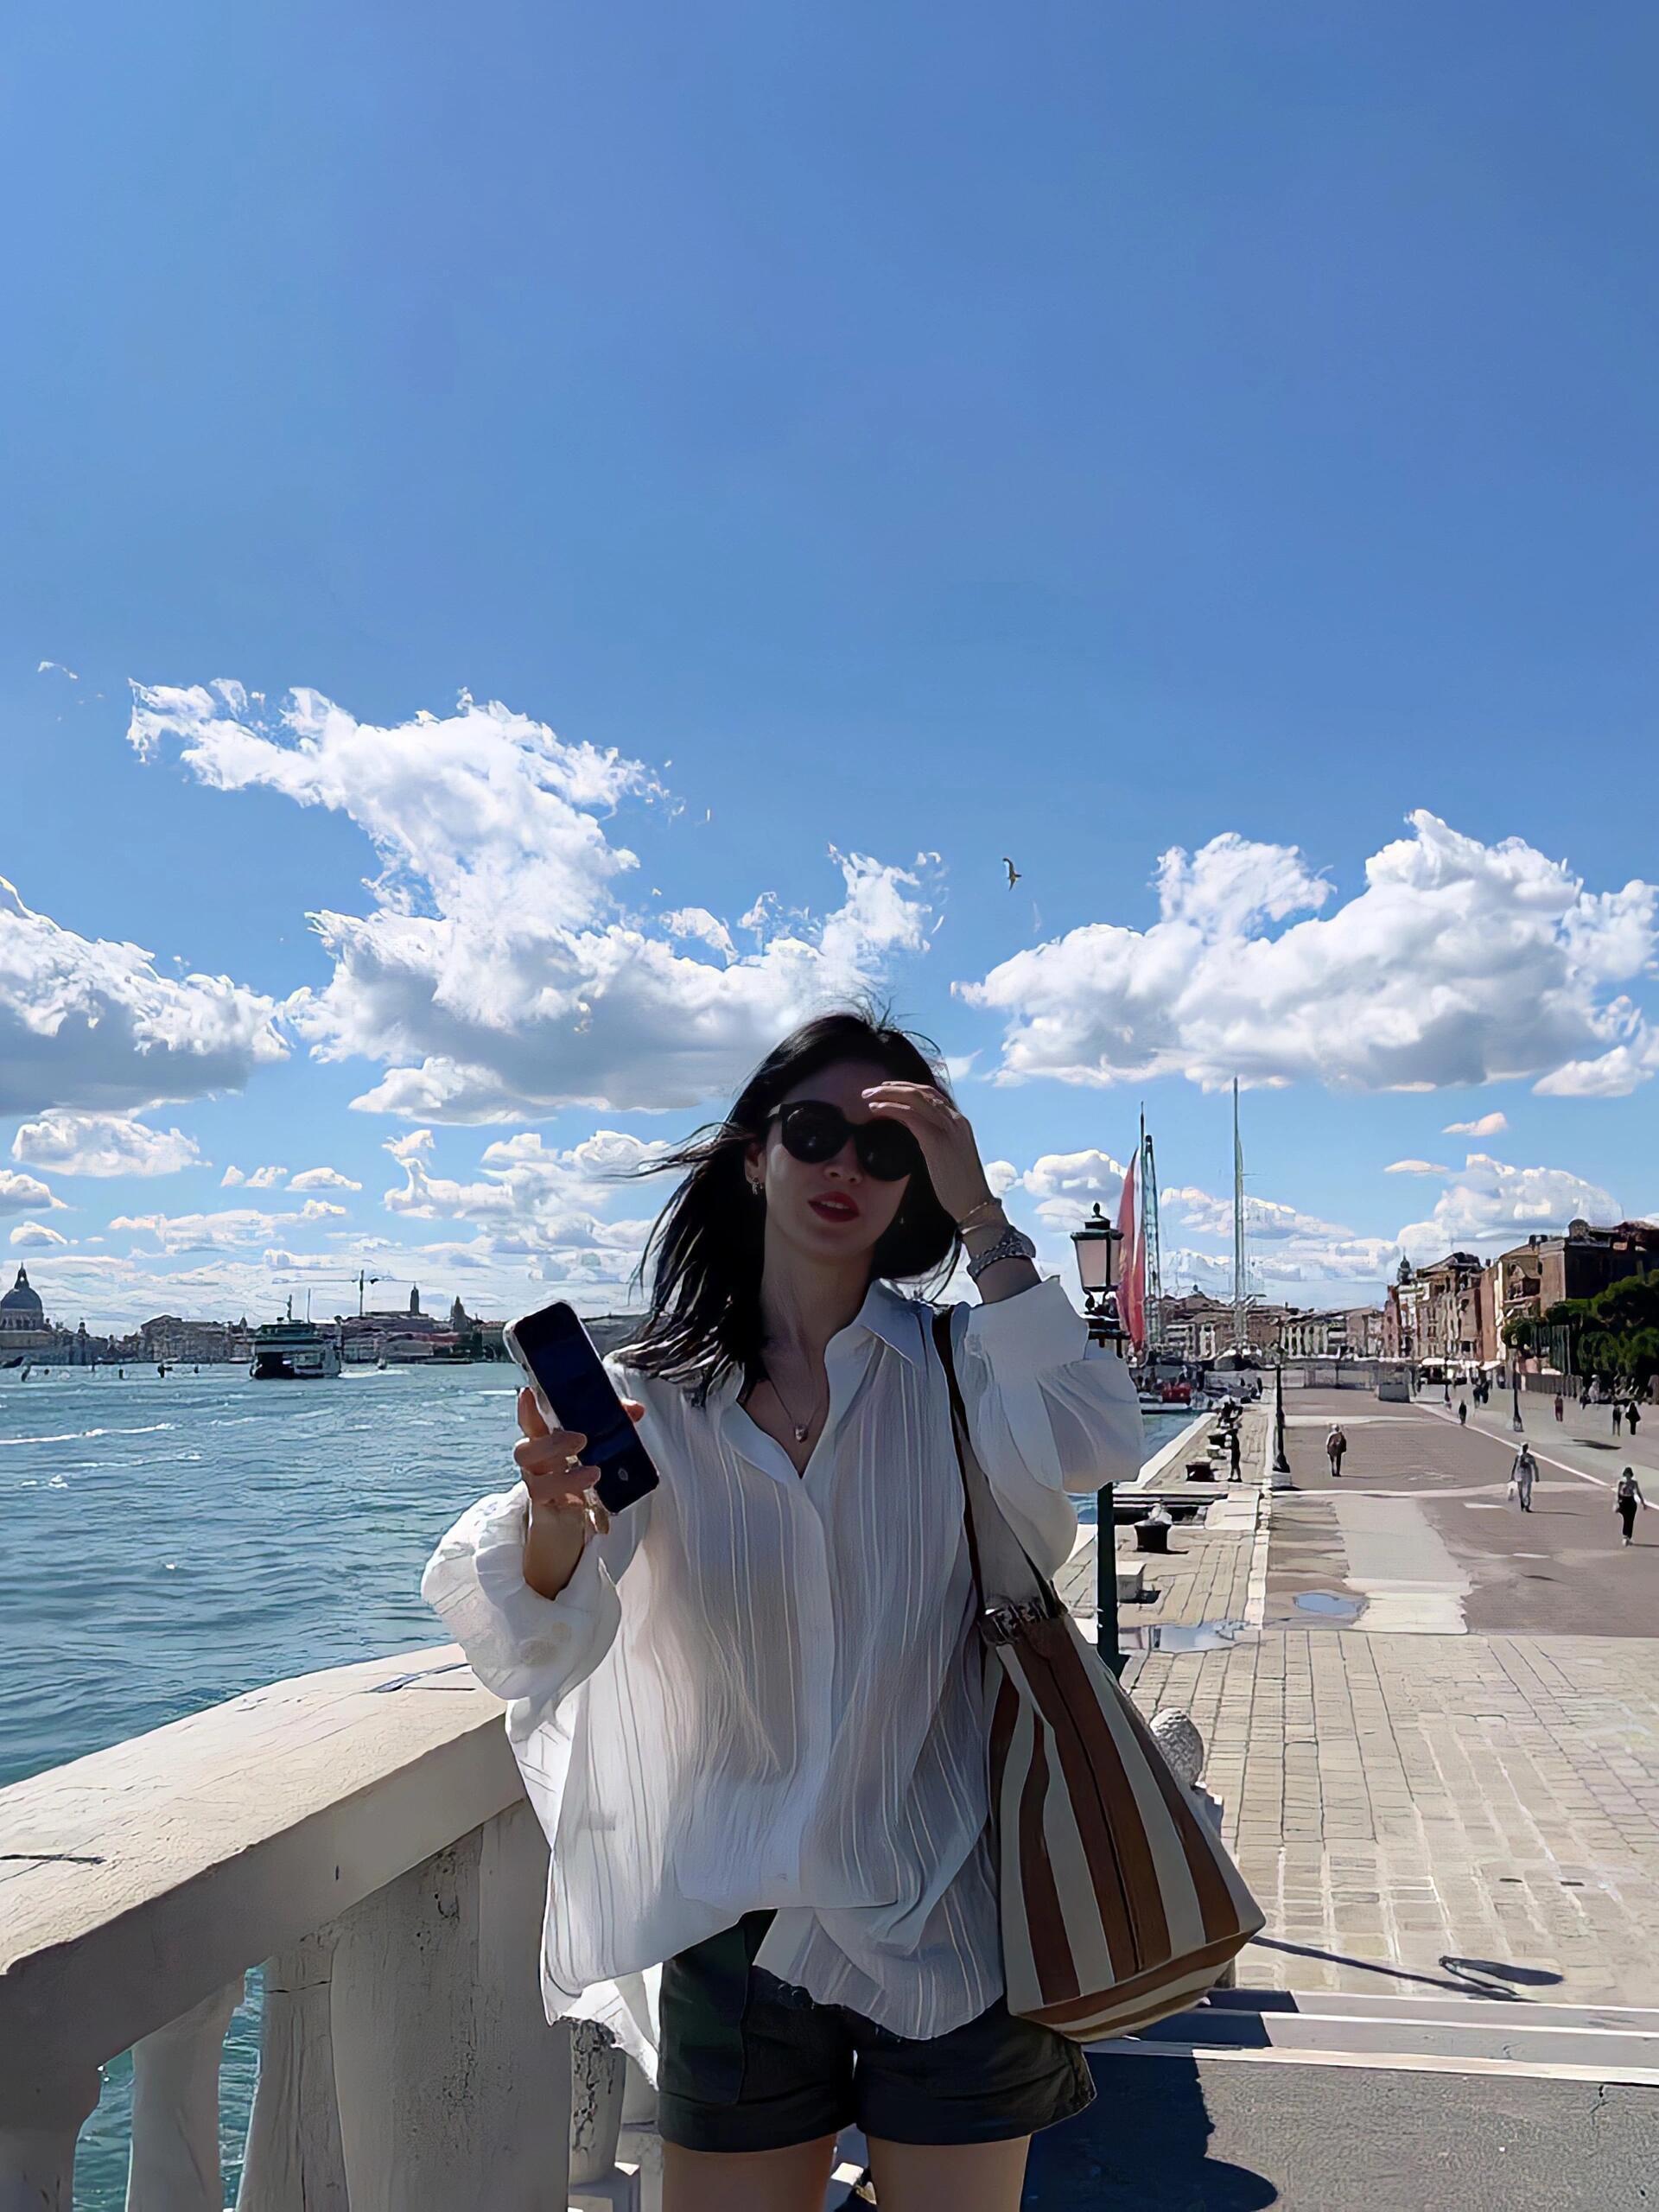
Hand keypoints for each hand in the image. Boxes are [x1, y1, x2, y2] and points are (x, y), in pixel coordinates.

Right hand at [513, 1387, 644, 1535]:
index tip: (529, 1394)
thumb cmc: (581, 1469)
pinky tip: (584, 1494)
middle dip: (552, 1444)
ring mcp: (538, 1487)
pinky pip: (547, 1505)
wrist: (574, 1513)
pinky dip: (567, 1495)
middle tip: (581, 1439)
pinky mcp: (545, 1510)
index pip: (529, 1423)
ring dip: (565, 1477)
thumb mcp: (599, 1443)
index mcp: (544, 1442)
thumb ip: (614, 1422)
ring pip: (536, 1482)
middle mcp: (535, 1464)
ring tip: (594, 1473)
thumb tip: (636, 1409)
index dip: (526, 1409)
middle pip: (524, 1452)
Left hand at [860, 1080, 997, 1225]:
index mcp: (959, 1122)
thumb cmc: (959, 1186)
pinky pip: (909, 1115)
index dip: (906, 1088)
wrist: (975, 1204)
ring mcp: (948, 1128)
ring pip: (914, 1098)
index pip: (930, 1094)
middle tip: (870, 1091)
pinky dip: (890, 1109)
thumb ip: (933, 1137)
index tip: (886, 1090)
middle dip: (893, 1087)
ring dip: (887, 1094)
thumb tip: (912, 1126)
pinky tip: (876, 1110)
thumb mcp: (947, 1155)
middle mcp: (955, 1119)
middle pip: (921, 1091)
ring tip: (867, 1097)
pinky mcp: (936, 1140)